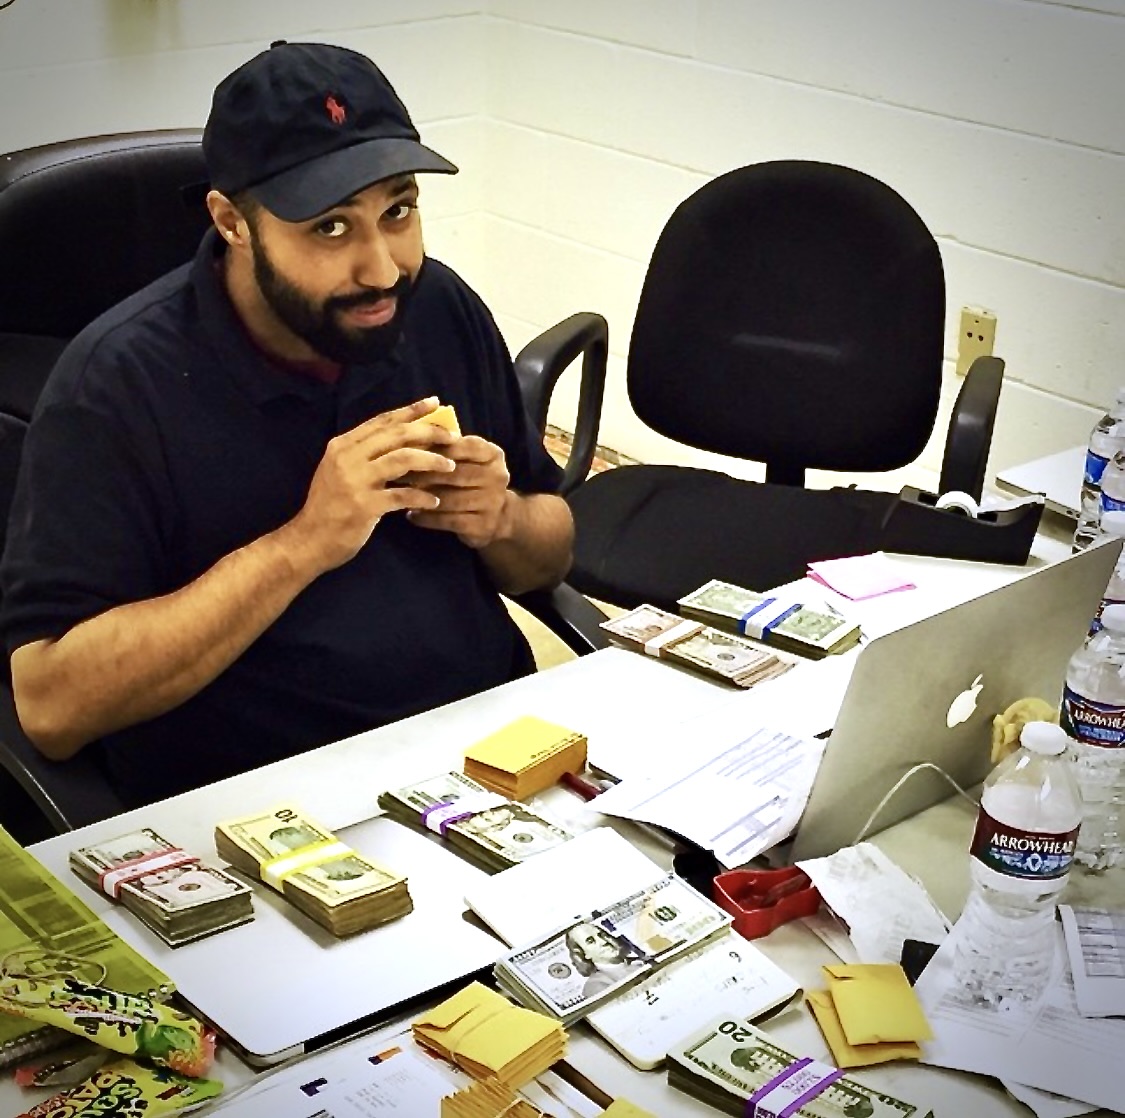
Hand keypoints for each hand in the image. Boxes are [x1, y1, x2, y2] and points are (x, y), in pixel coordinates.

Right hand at [284, 398, 456, 572]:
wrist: (309, 540)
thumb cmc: (330, 506)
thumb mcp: (341, 470)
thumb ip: (365, 454)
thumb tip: (403, 439)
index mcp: (342, 445)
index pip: (382, 420)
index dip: (410, 410)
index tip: (434, 402)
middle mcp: (347, 457)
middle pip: (397, 435)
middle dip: (429, 432)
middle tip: (453, 437)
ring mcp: (355, 481)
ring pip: (403, 459)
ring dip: (431, 461)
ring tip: (450, 466)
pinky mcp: (364, 505)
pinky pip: (402, 495)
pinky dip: (422, 496)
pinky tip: (434, 501)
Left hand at [404, 435, 511, 548]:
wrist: (497, 517)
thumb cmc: (471, 480)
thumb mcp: (468, 460)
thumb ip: (448, 447)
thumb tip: (412, 439)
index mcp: (493, 455)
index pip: (466, 446)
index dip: (439, 447)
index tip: (412, 448)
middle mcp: (498, 477)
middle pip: (456, 474)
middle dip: (424, 473)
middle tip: (399, 473)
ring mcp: (492, 503)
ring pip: (450, 499)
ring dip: (423, 497)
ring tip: (402, 494)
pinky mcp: (482, 525)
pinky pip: (449, 520)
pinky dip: (427, 518)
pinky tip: (412, 515)